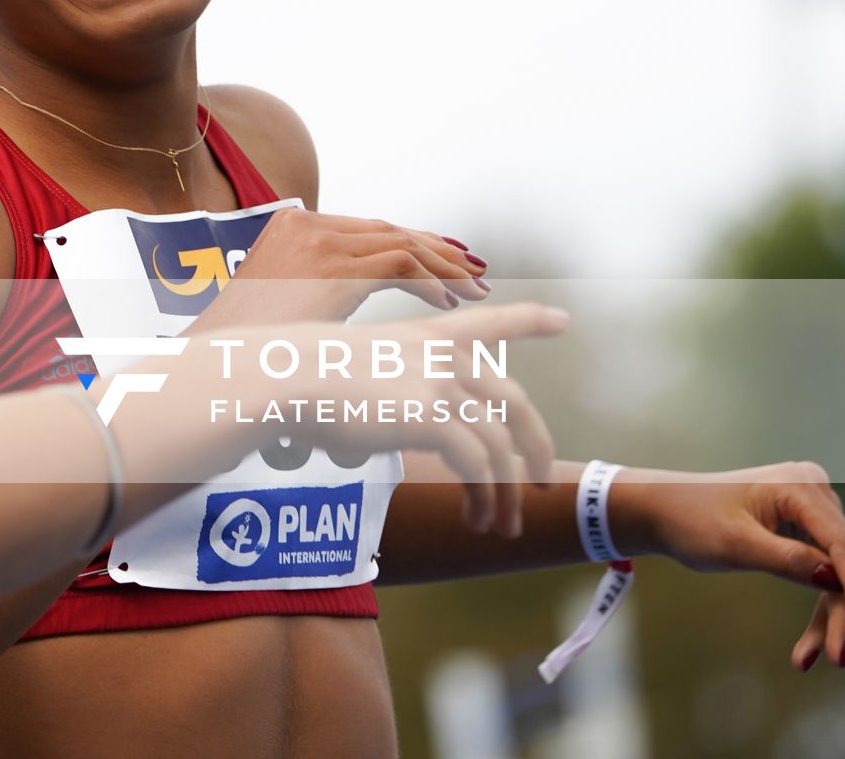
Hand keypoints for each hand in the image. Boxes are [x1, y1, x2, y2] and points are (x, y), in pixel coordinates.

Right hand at [210, 209, 490, 323]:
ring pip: (401, 243)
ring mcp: (318, 241)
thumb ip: (316, 292)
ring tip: (472, 290)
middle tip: (473, 272)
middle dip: (437, 253)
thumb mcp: (281, 307)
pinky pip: (399, 265)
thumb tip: (353, 309)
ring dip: (443, 268)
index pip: (369, 230)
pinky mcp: (332, 267)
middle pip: (390, 231)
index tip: (445, 264)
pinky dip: (429, 282)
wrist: (214, 361)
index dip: (414, 246)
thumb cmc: (243, 351)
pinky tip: (447, 302)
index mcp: (290, 226)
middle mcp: (306, 224)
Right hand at [289, 302, 566, 533]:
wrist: (281, 379)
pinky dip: (485, 497)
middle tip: (536, 482)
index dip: (529, 320)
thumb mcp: (352, 365)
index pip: (489, 322)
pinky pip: (479, 465)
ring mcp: (440, 383)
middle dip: (533, 446)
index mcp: (424, 335)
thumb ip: (389, 383)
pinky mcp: (433, 417)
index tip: (563, 320)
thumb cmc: (297, 377)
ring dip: (504, 491)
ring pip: (499, 445)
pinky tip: (479, 518)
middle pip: (513, 402)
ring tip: (501, 524)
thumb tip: (394, 418)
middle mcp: (442, 355)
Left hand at [615, 463, 844, 670]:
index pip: (842, 541)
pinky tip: (808, 646)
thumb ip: (785, 559)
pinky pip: (820, 568)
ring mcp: (810, 507)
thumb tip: (835, 578)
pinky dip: (816, 603)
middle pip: (842, 560)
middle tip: (836, 659)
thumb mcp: (734, 545)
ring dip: (828, 615)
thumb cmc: (691, 521)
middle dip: (840, 611)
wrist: (662, 509)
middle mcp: (813, 490)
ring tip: (808, 660)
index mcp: (798, 484)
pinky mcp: (803, 526)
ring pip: (834, 571)